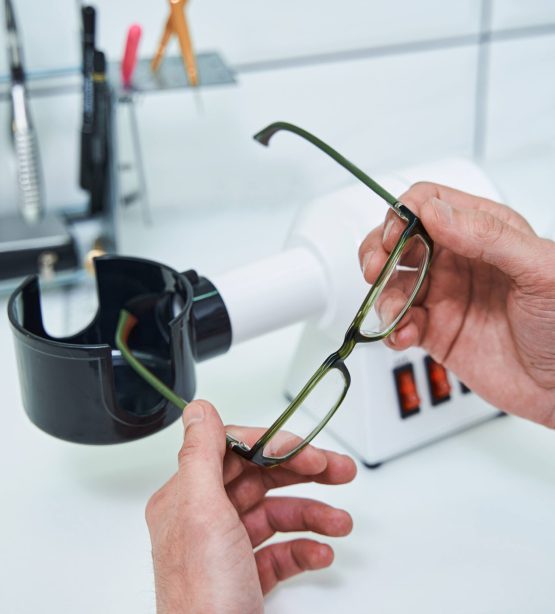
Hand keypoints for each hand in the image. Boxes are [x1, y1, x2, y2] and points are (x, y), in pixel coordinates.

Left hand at [146, 400, 355, 613]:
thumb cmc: (205, 601)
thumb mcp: (203, 515)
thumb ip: (201, 455)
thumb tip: (199, 408)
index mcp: (186, 500)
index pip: (232, 451)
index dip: (272, 445)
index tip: (305, 449)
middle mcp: (203, 521)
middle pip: (258, 479)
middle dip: (302, 473)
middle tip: (338, 470)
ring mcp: (225, 550)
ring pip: (274, 514)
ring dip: (311, 513)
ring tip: (340, 522)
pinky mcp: (244, 579)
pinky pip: (279, 551)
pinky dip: (302, 549)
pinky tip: (320, 553)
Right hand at [359, 182, 554, 426]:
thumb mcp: (540, 269)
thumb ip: (488, 235)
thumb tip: (434, 212)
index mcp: (483, 233)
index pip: (430, 204)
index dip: (404, 214)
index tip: (396, 235)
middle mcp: (457, 260)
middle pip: (399, 240)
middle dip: (379, 251)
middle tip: (376, 269)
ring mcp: (443, 296)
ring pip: (392, 283)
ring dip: (383, 296)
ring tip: (396, 314)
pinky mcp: (434, 331)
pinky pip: (399, 323)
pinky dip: (392, 329)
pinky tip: (404, 336)